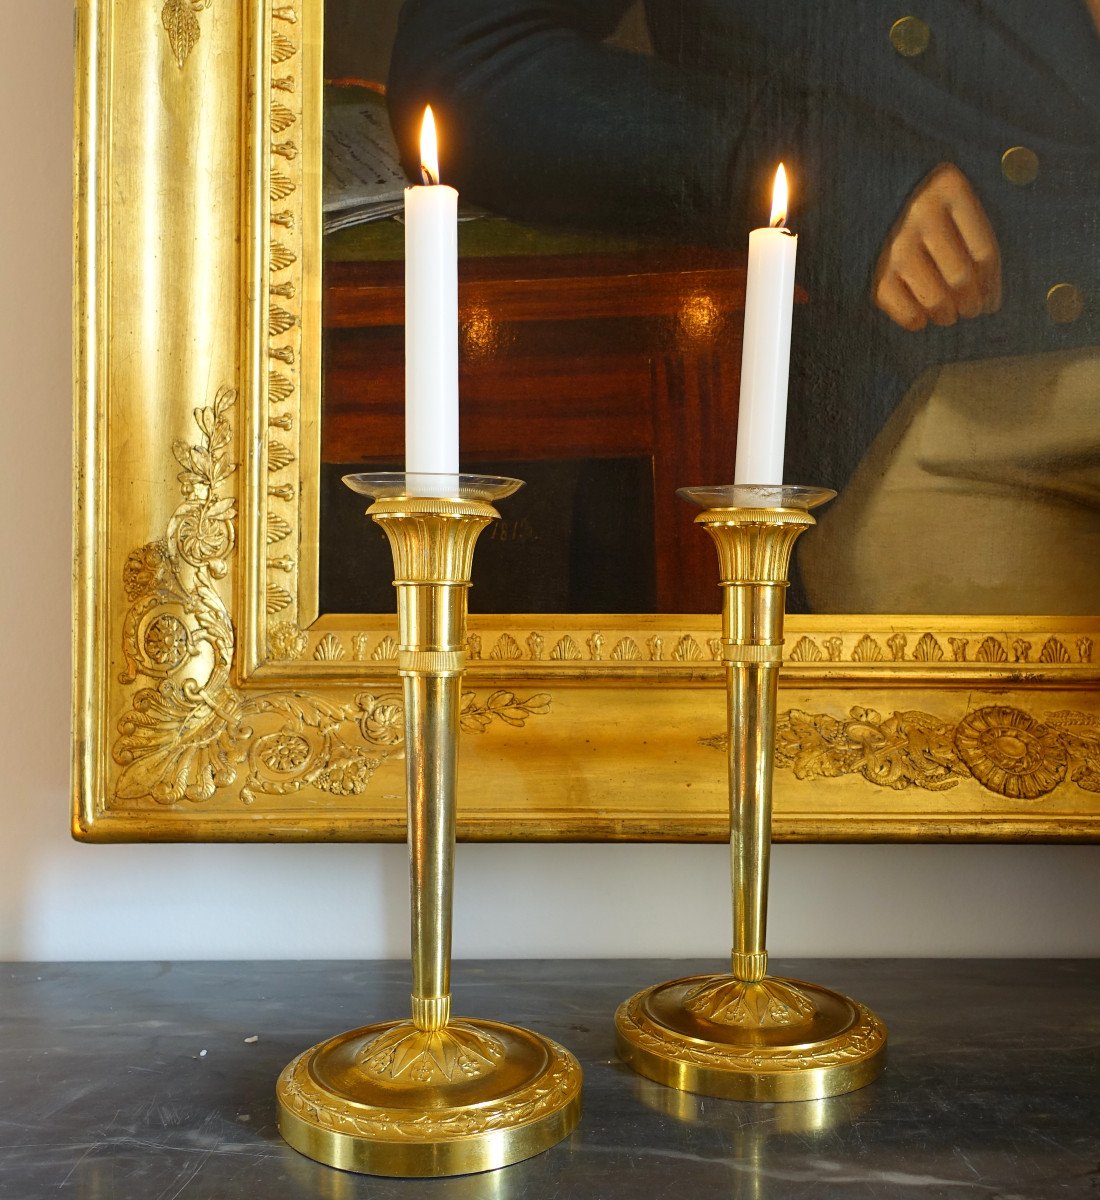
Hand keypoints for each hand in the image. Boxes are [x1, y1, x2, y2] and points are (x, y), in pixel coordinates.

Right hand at [872, 162, 1001, 330]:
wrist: (864, 190)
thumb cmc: (924, 202)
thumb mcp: (954, 200)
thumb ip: (976, 236)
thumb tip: (990, 301)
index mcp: (951, 189)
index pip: (985, 253)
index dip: (991, 285)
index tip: (990, 302)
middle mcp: (921, 213)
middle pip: (960, 278)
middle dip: (970, 304)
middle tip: (970, 310)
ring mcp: (894, 242)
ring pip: (934, 298)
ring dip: (946, 314)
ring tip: (948, 315)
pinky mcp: (873, 268)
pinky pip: (902, 309)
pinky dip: (915, 320)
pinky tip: (921, 318)